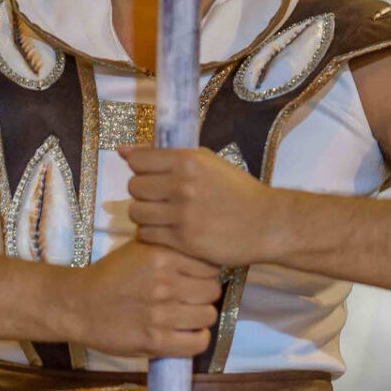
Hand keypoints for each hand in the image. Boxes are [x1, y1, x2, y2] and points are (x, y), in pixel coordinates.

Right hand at [68, 241, 222, 358]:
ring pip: (208, 316)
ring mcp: (161, 314)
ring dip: (200, 317)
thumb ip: (170, 247)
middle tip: (191, 298)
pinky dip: (197, 339)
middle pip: (212, 291)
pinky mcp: (155, 341)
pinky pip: (198, 342)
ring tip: (187, 316)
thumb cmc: (111, 274)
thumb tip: (203, 247)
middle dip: (204, 295)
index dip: (206, 272)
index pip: (210, 265)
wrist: (78, 304)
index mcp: (162, 256)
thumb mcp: (139, 248)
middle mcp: (165, 283)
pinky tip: (186, 334)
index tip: (196, 278)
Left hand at [122, 146, 284, 267]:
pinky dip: (151, 233)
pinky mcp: (182, 239)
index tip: (151, 175)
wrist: (267, 223)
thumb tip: (123, 151)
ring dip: (144, 214)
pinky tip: (166, 230)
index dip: (140, 168)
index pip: (138, 161)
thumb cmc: (238, 191)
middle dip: (142, 192)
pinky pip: (146, 234)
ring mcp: (181, 214)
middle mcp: (182, 185)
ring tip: (160, 215)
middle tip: (158, 198)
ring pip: (136, 211)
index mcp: (188, 160)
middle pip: (134, 187)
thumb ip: (168, 156)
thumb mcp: (208, 163)